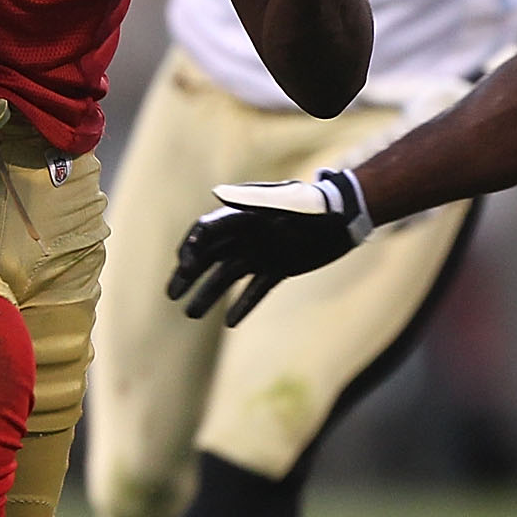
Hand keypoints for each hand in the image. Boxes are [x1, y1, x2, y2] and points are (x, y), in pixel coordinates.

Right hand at [167, 166, 368, 325]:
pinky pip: (256, 289)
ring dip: (208, 295)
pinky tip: (229, 322)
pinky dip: (243, 305)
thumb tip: (217, 195)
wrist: (344, 217)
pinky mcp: (279, 268)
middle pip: (209, 257)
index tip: (183, 269)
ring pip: (227, 276)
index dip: (190, 249)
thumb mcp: (284, 201)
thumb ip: (252, 200)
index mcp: (242, 217)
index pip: (205, 232)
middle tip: (171, 295)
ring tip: (190, 315)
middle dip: (187, 275)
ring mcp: (261, 253)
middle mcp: (247, 236)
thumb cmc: (314, 205)